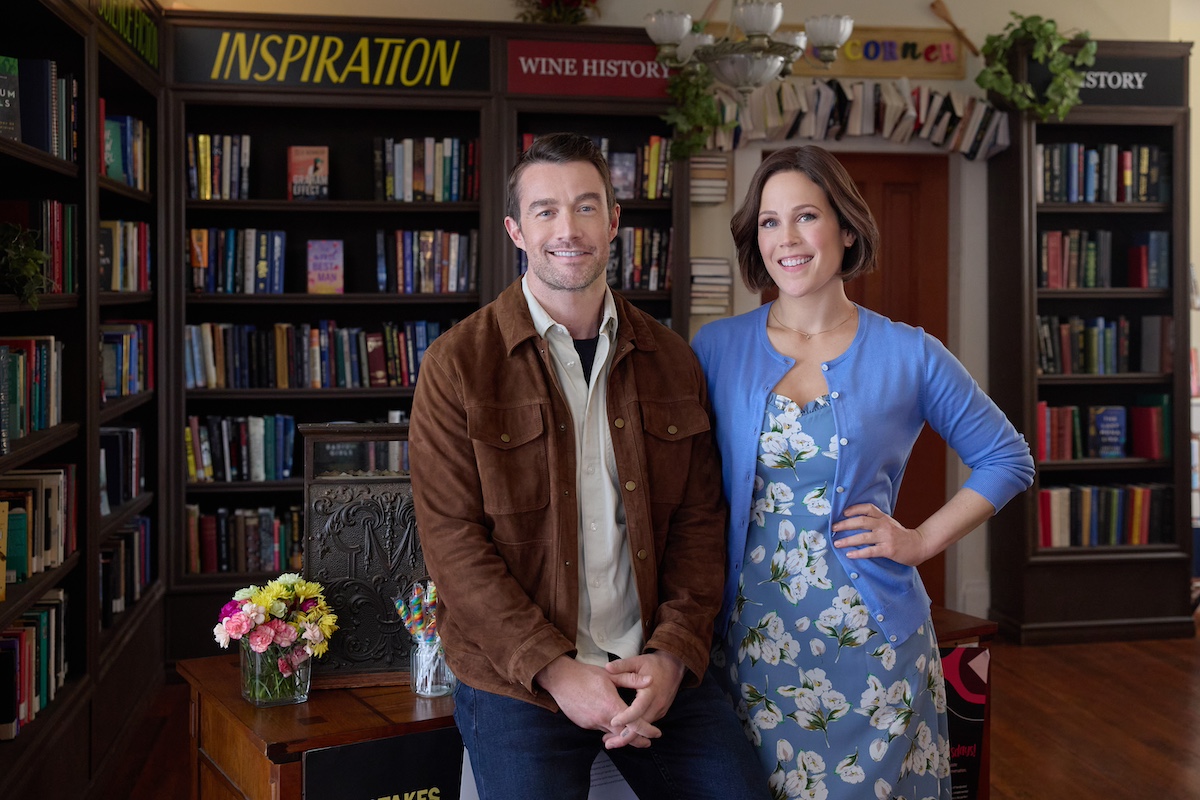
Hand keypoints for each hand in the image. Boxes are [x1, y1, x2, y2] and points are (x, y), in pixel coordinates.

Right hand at [535, 656, 654, 747]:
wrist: (560, 679)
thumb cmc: (586, 674)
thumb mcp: (611, 674)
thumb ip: (631, 679)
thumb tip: (650, 680)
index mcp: (612, 705)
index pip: (635, 724)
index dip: (648, 730)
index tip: (656, 734)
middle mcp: (602, 718)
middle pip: (624, 736)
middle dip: (637, 740)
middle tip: (647, 742)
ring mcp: (592, 723)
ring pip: (611, 734)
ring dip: (621, 734)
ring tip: (631, 733)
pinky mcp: (584, 725)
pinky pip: (600, 730)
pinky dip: (608, 729)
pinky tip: (611, 724)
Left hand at [603, 651, 685, 748]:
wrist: (674, 666)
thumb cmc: (653, 664)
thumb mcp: (637, 661)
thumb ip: (622, 665)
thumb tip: (606, 667)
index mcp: (649, 691)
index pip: (638, 709)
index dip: (625, 717)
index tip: (612, 722)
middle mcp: (656, 704)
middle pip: (641, 726)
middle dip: (625, 737)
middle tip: (607, 743)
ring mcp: (660, 710)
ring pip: (644, 728)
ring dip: (629, 736)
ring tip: (611, 742)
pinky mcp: (660, 712)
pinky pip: (647, 724)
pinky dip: (636, 731)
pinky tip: (623, 734)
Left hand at [832, 503, 929, 565]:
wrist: (919, 545)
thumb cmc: (901, 535)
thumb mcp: (889, 523)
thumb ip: (876, 521)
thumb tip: (856, 521)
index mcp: (883, 517)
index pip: (867, 508)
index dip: (854, 509)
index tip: (843, 513)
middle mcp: (884, 525)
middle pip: (861, 521)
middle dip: (845, 524)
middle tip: (833, 527)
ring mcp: (886, 537)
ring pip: (863, 537)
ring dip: (847, 540)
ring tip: (837, 543)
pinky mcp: (888, 549)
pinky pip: (870, 551)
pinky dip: (858, 553)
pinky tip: (849, 554)